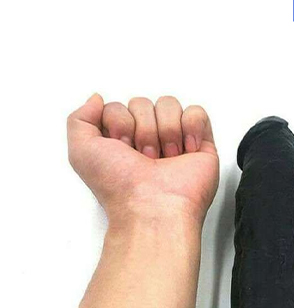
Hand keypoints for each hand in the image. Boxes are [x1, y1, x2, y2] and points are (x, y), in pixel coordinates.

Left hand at [67, 94, 218, 226]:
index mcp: (119, 143)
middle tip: (143, 156)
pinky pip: (197, 113)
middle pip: (143, 103)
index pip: (118, 107)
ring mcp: (174, 143)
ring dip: (165, 130)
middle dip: (142, 128)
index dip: (119, 121)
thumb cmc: (120, 188)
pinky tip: (185, 150)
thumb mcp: (81, 151)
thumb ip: (79, 119)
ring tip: (164, 158)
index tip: (120, 146)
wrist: (152, 207)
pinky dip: (190, 127)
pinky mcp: (201, 147)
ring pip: (169, 105)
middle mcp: (146, 142)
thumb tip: (96, 100)